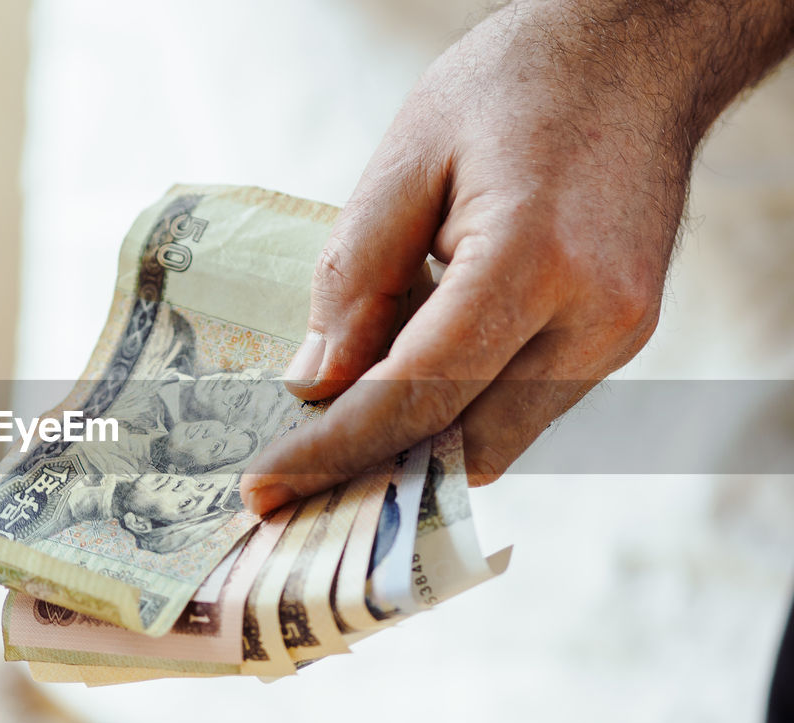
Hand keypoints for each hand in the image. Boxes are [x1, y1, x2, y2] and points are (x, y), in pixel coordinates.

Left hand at [242, 0, 792, 513]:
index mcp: (534, 260)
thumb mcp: (407, 157)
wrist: (641, 50)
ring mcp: (619, 335)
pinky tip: (407, 374)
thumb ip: (354, 276)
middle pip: (463, 440)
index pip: (417, 394)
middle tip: (289, 482)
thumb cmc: (516, 86)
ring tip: (340, 420)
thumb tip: (314, 383)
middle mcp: (593, 317)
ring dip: (417, 441)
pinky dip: (461, 408)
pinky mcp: (622, 337)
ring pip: (498, 438)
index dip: (333, 450)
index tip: (265, 489)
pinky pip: (526, 406)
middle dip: (369, 469)